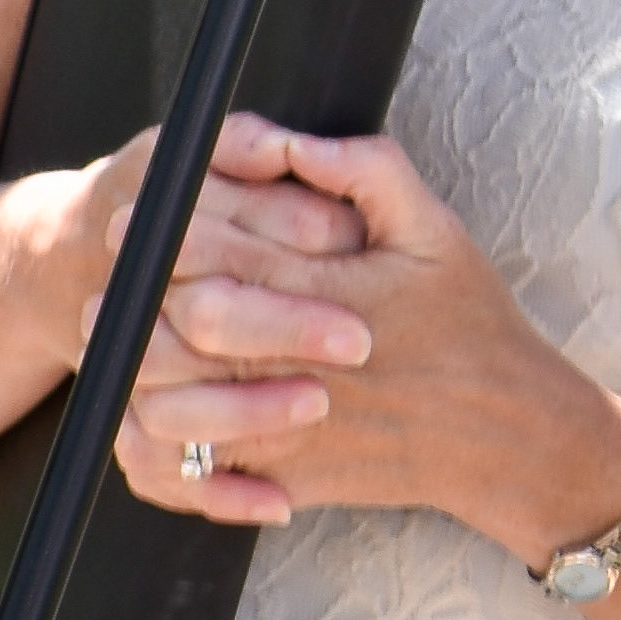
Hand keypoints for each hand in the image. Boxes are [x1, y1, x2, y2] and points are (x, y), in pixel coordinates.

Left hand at [114, 117, 620, 560]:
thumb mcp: (436, 229)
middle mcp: (294, 361)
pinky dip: (161, 447)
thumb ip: (369, 172)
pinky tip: (154, 414)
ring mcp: (285, 425)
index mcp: (324, 292)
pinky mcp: (284, 475)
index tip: (147, 215)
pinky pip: (195, 472)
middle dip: (134, 298)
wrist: (505, 433)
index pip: (213, 253)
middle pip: (173, 328)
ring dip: (133, 370)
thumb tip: (298, 145)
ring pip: (170, 403)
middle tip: (116, 278)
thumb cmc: (471, 325)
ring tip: (121, 342)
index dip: (165, 230)